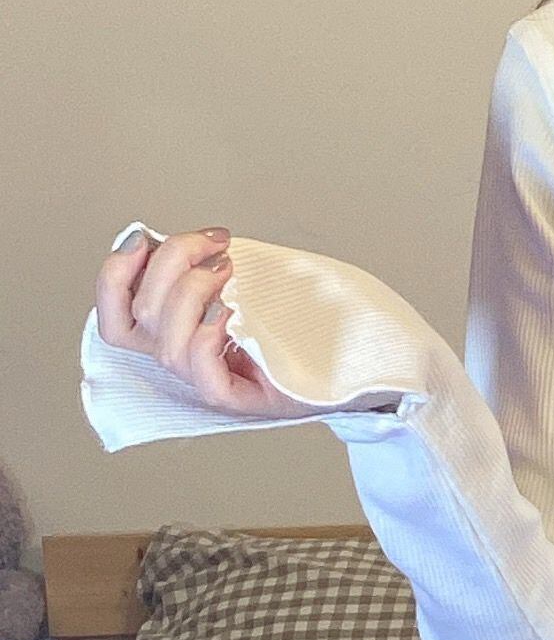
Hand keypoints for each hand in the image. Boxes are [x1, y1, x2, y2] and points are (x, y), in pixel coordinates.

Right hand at [93, 225, 324, 421]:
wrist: (353, 354)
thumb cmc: (298, 318)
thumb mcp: (243, 281)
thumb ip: (201, 267)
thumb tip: (163, 242)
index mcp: (174, 333)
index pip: (115, 315)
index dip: (115, 273)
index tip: (144, 237)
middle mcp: (185, 360)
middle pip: (142, 315)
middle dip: (172, 263)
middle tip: (215, 244)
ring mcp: (211, 383)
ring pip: (167, 345)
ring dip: (193, 293)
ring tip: (229, 271)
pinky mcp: (241, 401)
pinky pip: (203, 377)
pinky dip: (208, 338)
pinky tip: (230, 313)